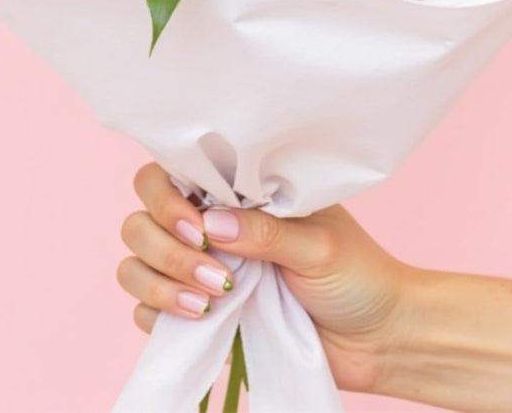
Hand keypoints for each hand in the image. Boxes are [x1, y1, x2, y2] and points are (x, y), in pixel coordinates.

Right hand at [118, 163, 409, 393]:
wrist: (377, 339)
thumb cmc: (358, 275)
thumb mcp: (318, 245)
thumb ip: (265, 232)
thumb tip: (211, 223)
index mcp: (237, 194)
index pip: (170, 173)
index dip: (166, 196)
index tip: (198, 226)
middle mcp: (209, 226)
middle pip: (140, 219)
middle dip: (165, 247)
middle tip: (213, 274)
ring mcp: (197, 270)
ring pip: (134, 263)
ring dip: (160, 282)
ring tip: (211, 303)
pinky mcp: (195, 315)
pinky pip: (144, 310)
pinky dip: (159, 314)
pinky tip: (201, 319)